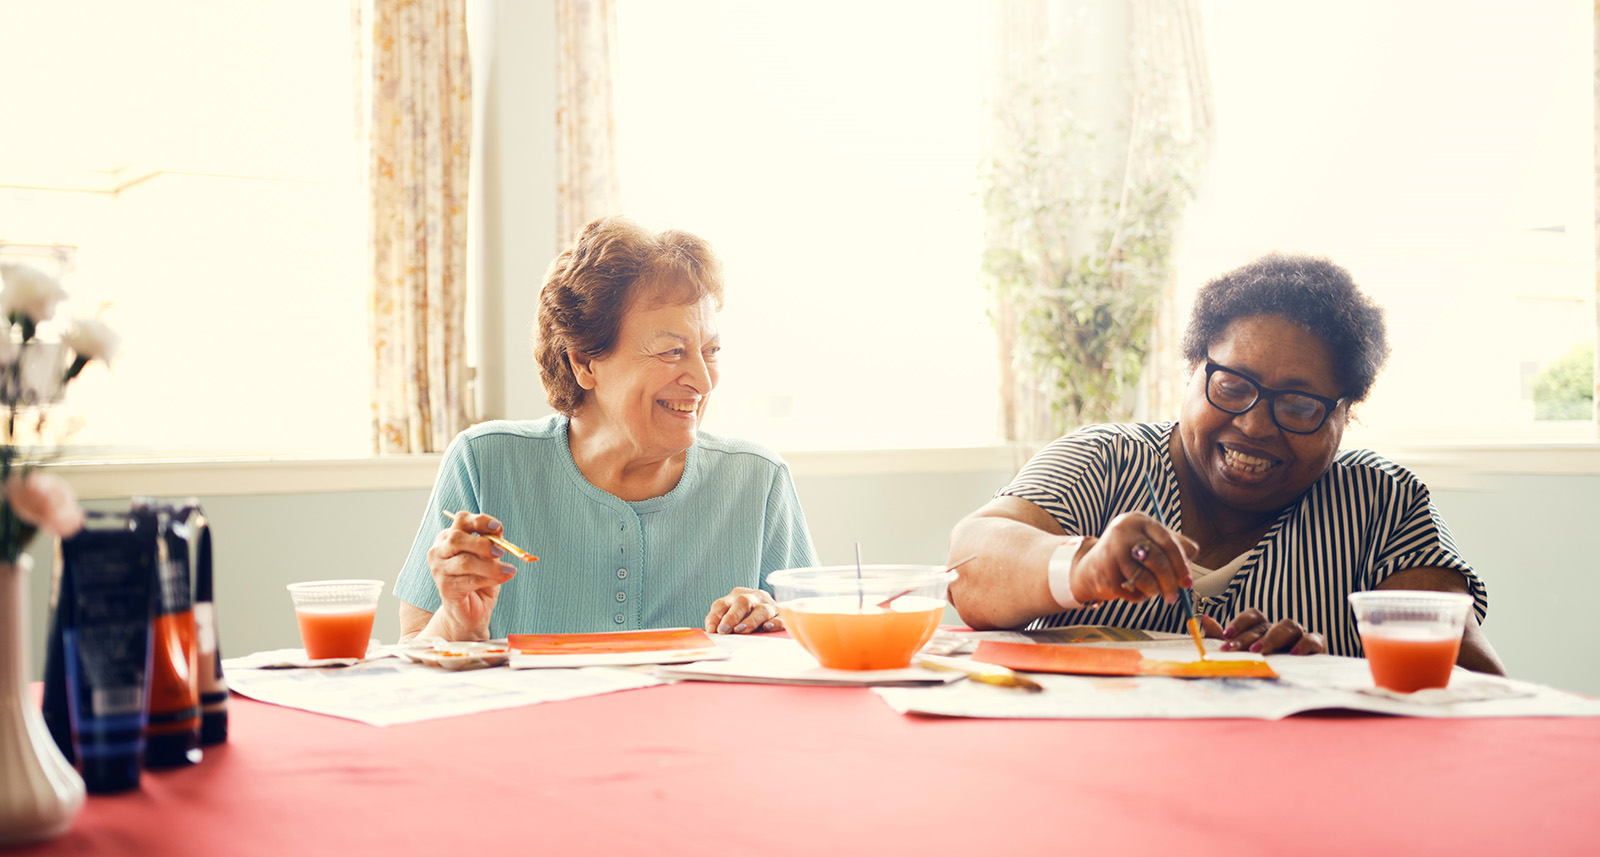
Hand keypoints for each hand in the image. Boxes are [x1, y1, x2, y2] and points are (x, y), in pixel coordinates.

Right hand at [424, 511, 516, 639]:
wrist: (469, 611)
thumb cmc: (479, 579)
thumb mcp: (488, 557)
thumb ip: (491, 544)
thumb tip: (498, 535)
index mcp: (449, 537)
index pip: (461, 520)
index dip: (480, 521)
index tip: (498, 527)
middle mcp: (439, 551)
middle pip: (456, 538)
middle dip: (482, 543)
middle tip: (501, 552)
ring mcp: (439, 570)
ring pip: (465, 562)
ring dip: (490, 566)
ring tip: (509, 569)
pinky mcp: (445, 588)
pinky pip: (469, 580)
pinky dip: (490, 579)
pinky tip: (504, 577)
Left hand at [704, 587, 781, 634]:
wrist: (771, 610)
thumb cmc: (746, 616)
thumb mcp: (729, 615)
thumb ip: (718, 621)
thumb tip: (710, 631)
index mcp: (736, 596)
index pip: (722, 604)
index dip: (715, 616)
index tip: (712, 630)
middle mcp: (753, 597)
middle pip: (743, 602)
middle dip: (732, 616)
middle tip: (724, 629)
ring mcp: (768, 605)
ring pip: (762, 610)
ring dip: (751, 620)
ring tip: (741, 630)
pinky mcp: (780, 615)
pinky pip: (779, 617)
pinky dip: (774, 622)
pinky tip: (767, 627)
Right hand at [1070, 512, 1198, 605]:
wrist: (1091, 567)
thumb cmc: (1128, 554)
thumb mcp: (1150, 542)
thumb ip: (1175, 546)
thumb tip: (1190, 561)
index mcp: (1138, 520)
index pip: (1167, 541)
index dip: (1181, 564)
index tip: (1187, 582)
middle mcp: (1122, 532)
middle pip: (1157, 559)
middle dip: (1170, 582)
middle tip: (1174, 597)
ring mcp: (1111, 552)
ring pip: (1145, 578)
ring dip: (1153, 590)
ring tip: (1151, 590)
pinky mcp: (1104, 573)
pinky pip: (1131, 591)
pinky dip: (1137, 596)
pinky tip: (1132, 589)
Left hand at [1203, 608, 1325, 654]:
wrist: (1301, 682)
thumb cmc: (1269, 665)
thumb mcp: (1243, 655)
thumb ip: (1225, 640)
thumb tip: (1204, 619)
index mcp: (1265, 628)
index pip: (1253, 616)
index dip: (1239, 622)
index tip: (1225, 635)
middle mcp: (1281, 628)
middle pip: (1266, 624)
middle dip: (1247, 637)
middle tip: (1233, 649)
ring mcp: (1300, 635)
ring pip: (1288, 626)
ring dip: (1272, 638)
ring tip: (1259, 651)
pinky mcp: (1317, 646)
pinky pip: (1313, 639)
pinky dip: (1304, 644)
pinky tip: (1293, 653)